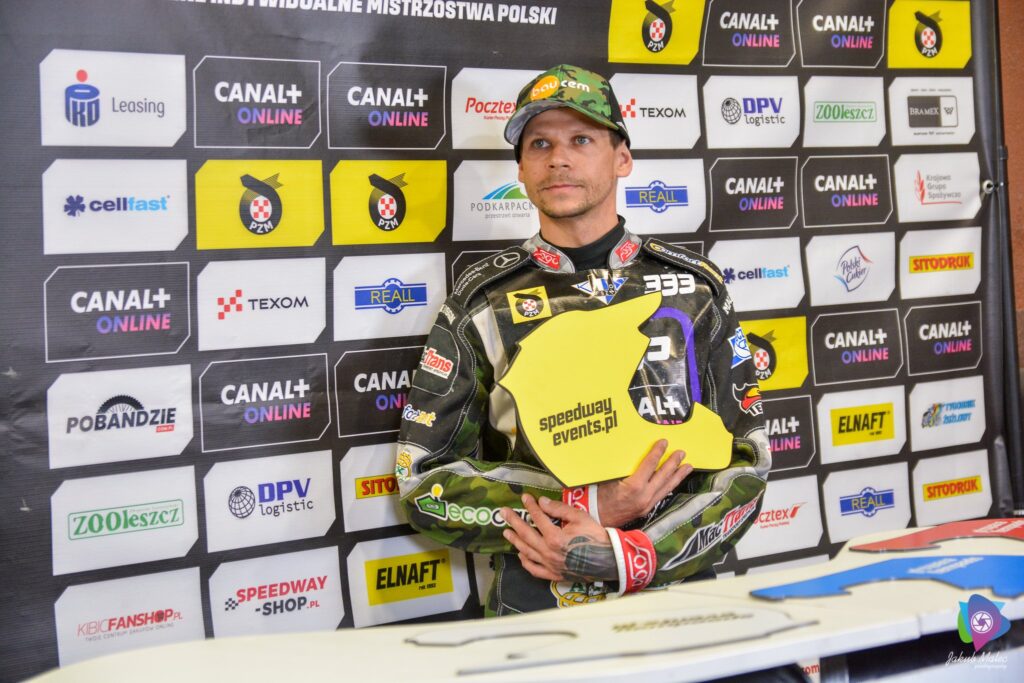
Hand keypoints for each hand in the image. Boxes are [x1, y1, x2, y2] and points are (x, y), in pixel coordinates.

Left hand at [501, 494, 616, 582]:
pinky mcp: (554, 575)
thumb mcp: (580, 517)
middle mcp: (548, 552)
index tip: (524, 497)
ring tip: (507, 532)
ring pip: (527, 552)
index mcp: (555, 537)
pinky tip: (521, 555)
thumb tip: (541, 502)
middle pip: (526, 534)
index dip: (530, 506)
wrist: (609, 560)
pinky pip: (534, 569)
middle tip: (503, 513)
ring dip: (515, 541)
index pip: (538, 518)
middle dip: (514, 521)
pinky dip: (526, 562)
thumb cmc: (595, 536)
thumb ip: (559, 509)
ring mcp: (550, 565)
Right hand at [596, 439, 692, 526]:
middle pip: (663, 476)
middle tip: (682, 452)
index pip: (650, 465)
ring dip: (677, 476)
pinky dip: (669, 486)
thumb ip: (622, 468)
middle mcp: (644, 496)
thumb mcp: (607, 479)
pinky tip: (673, 481)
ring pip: (666, 488)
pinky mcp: (646, 510)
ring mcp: (647, 505)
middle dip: (673, 463)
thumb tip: (631, 454)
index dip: (657, 452)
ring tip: (687, 467)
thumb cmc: (597, 497)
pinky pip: (662, 495)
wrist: (595, 519)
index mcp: (634, 487)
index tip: (664, 442)